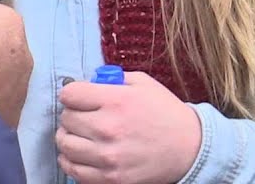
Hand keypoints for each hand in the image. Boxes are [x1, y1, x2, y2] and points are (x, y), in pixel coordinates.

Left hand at [56, 73, 201, 183]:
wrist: (189, 148)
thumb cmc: (166, 114)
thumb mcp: (144, 84)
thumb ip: (114, 80)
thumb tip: (88, 83)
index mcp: (117, 100)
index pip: (69, 94)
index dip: (72, 94)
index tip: (77, 97)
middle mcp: (108, 128)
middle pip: (65, 119)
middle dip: (72, 114)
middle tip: (83, 116)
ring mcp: (107, 157)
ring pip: (65, 145)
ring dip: (70, 138)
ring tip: (81, 135)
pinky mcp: (109, 178)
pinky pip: (73, 169)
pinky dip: (72, 160)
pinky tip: (82, 153)